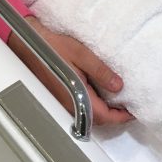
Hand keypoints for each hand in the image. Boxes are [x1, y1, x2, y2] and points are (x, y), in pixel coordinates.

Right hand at [8, 18, 133, 126]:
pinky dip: (93, 104)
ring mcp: (63, 102)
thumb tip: (118, 86)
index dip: (121, 116)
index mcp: (77, 96)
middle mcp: (69, 104)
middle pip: (97, 119)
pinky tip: (98, 92)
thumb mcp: (81, 54)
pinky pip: (80, 107)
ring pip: (88, 114)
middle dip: (114, 116)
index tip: (133, 111)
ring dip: (104, 110)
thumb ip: (101, 71)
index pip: (104, 116)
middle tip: (128, 105)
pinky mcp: (60, 96)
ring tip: (117, 98)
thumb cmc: (51, 46)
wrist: (27, 42)